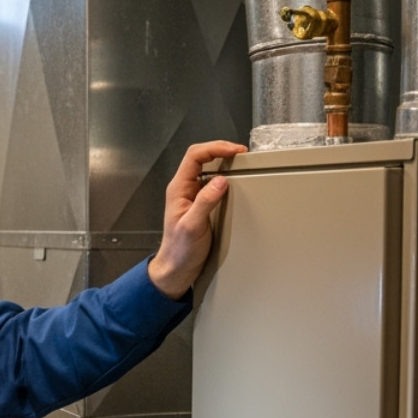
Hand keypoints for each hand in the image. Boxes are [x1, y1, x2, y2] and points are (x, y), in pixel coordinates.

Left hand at [147, 140, 247, 298]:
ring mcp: (191, 195)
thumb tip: (220, 181)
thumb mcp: (193, 226)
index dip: (215, 148)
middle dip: (221, 150)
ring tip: (240, 162)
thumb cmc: (180, 250)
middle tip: (241, 153)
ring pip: (206, 168)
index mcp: (178, 189)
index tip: (235, 151)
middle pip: (200, 157)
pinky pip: (211, 182)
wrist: (176, 268)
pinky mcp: (199, 204)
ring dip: (223, 161)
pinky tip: (234, 180)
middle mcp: (184, 188)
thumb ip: (205, 202)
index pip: (194, 156)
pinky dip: (224, 176)